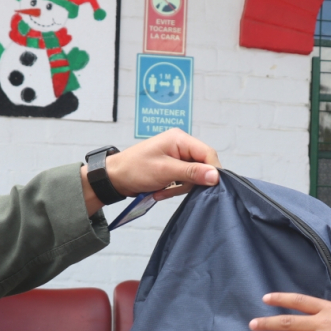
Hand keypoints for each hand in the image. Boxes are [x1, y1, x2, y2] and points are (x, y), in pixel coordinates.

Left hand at [81, 129, 219, 214]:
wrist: (114, 178)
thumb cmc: (134, 169)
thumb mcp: (165, 171)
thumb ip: (191, 173)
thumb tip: (215, 175)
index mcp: (180, 139)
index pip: (207, 153)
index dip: (212, 170)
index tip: (210, 186)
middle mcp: (180, 145)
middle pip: (202, 165)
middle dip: (191, 181)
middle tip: (174, 189)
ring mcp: (176, 157)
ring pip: (193, 176)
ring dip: (180, 187)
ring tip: (163, 190)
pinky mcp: (172, 167)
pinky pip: (183, 180)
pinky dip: (174, 189)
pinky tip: (161, 191)